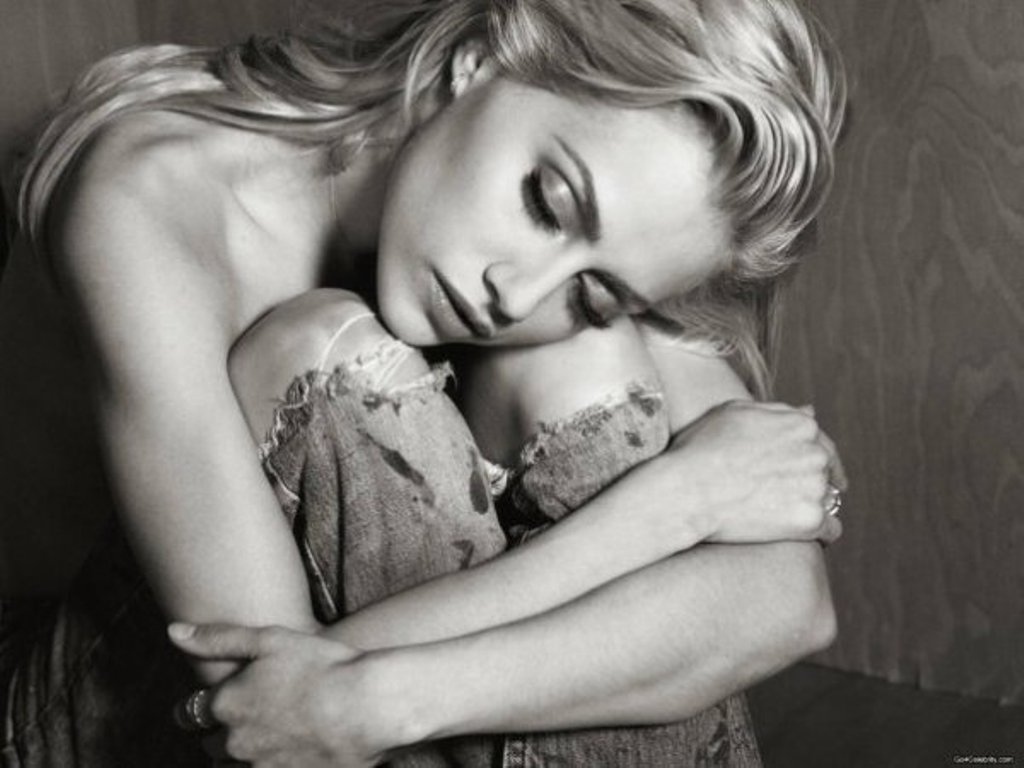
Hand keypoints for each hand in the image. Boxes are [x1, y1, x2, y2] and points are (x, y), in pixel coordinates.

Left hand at [168, 622, 390, 767]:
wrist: (369, 705)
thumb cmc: (322, 666)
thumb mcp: (269, 639)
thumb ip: (218, 638)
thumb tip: (174, 631)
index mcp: (227, 705)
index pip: (190, 714)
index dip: (203, 707)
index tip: (219, 702)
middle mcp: (236, 743)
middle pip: (211, 747)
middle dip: (224, 735)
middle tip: (256, 717)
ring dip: (245, 756)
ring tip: (274, 738)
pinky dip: (270, 764)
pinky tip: (288, 753)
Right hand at [657, 400, 844, 545]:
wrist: (686, 491)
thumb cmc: (700, 449)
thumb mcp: (733, 413)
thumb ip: (776, 411)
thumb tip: (810, 412)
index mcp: (802, 425)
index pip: (822, 444)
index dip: (807, 461)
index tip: (797, 474)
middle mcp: (815, 453)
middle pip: (827, 472)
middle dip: (809, 482)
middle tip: (780, 496)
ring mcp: (815, 487)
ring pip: (829, 500)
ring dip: (811, 506)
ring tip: (780, 514)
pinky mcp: (810, 520)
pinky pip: (831, 530)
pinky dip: (819, 533)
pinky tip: (798, 532)